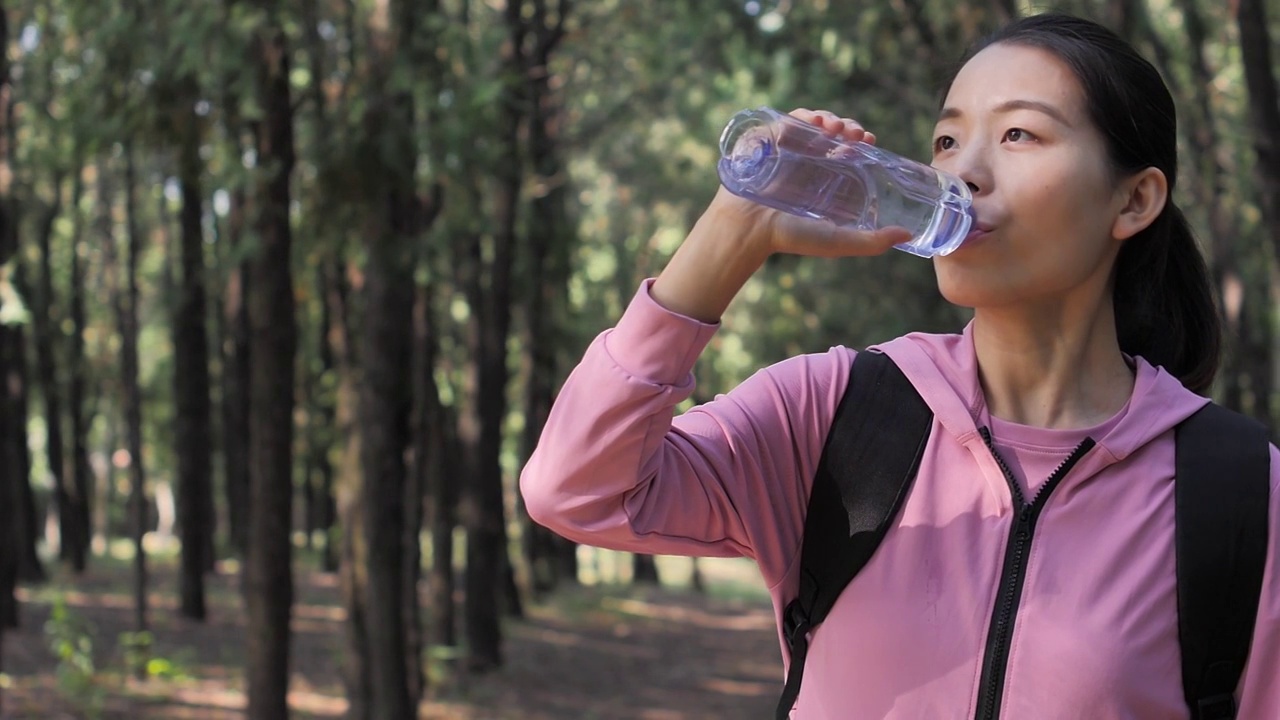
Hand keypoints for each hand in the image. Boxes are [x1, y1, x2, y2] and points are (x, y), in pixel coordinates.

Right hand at [709, 108, 911, 258]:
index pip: (849, 150)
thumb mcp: (837, 240)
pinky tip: (817, 122)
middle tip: (857, 134)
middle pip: (835, 133)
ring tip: (838, 128)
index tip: (871, 142)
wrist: (750, 231)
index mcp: (825, 177)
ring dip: (830, 119)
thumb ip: (872, 242)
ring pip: (814, 123)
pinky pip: (788, 119)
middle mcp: (808, 160)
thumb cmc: (790, 238)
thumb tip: (908, 235)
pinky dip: (804, 115)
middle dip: (849, 127)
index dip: (862, 143)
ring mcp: (788, 148)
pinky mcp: (768, 140)